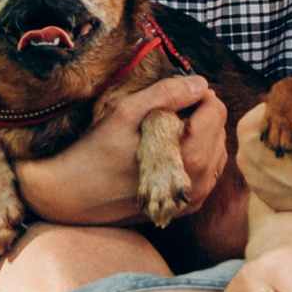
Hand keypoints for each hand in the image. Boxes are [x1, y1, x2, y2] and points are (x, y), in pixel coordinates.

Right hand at [21, 75, 228, 226]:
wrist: (71, 196)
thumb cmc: (96, 150)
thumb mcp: (127, 112)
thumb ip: (168, 94)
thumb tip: (201, 84)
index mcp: (190, 156)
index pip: (216, 110)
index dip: (196, 93)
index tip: (170, 94)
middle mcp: (199, 182)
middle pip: (219, 129)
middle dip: (198, 113)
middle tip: (163, 110)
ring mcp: (193, 198)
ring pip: (216, 150)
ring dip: (199, 133)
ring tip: (163, 129)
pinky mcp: (184, 207)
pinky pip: (207, 171)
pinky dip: (196, 154)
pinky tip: (167, 149)